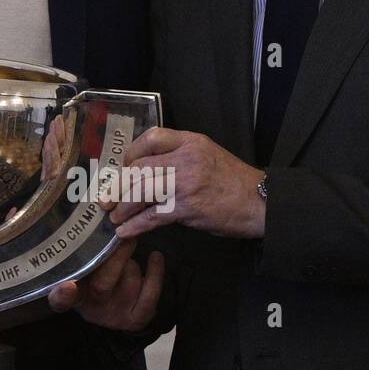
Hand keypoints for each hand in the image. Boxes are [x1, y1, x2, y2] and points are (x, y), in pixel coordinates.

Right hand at [47, 240, 163, 331]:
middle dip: (115, 257)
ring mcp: (113, 316)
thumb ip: (73, 248)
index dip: (62, 295)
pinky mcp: (135, 319)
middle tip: (121, 234)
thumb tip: (79, 210)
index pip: (59, 300)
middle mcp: (89, 310)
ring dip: (131, 262)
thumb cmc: (86, 274)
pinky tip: (156, 256)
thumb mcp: (73, 263)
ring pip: (128, 282)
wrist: (108, 305)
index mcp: (65, 295)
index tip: (68, 286)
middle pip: (101, 286)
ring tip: (125, 250)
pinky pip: (150, 296)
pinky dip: (155, 274)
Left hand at [112, 127, 266, 239]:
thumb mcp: (207, 154)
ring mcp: (185, 182)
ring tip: (114, 217)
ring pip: (141, 190)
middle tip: (106, 199)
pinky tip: (125, 231)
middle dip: (118, 185)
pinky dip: (135, 225)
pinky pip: (153, 216)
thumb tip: (144, 171)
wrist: (261, 202)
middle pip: (139, 167)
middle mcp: (185, 158)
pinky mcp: (187, 207)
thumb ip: (177, 156)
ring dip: (123, 206)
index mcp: (190, 141)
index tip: (122, 169)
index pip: (150, 138)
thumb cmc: (232, 181)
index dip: (130, 154)